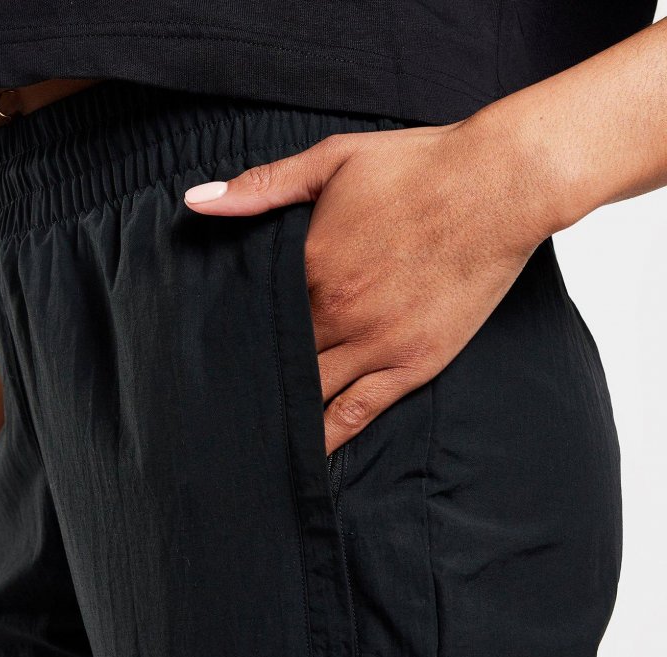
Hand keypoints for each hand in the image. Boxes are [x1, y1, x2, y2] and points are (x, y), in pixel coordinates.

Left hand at [185, 112, 555, 452]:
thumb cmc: (420, 166)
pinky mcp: (412, 364)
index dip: (233, 336)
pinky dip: (328, 438)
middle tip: (214, 410)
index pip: (255, 314)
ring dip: (280, 417)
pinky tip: (305, 456)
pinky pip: (357, 413)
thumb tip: (197, 202)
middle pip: (277, 360)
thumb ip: (262, 187)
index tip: (207, 356)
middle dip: (249, 383)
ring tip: (249, 445)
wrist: (500, 184)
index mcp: (309, 266)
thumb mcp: (332, 160)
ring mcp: (374, 344)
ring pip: (310, 394)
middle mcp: (336, 313)